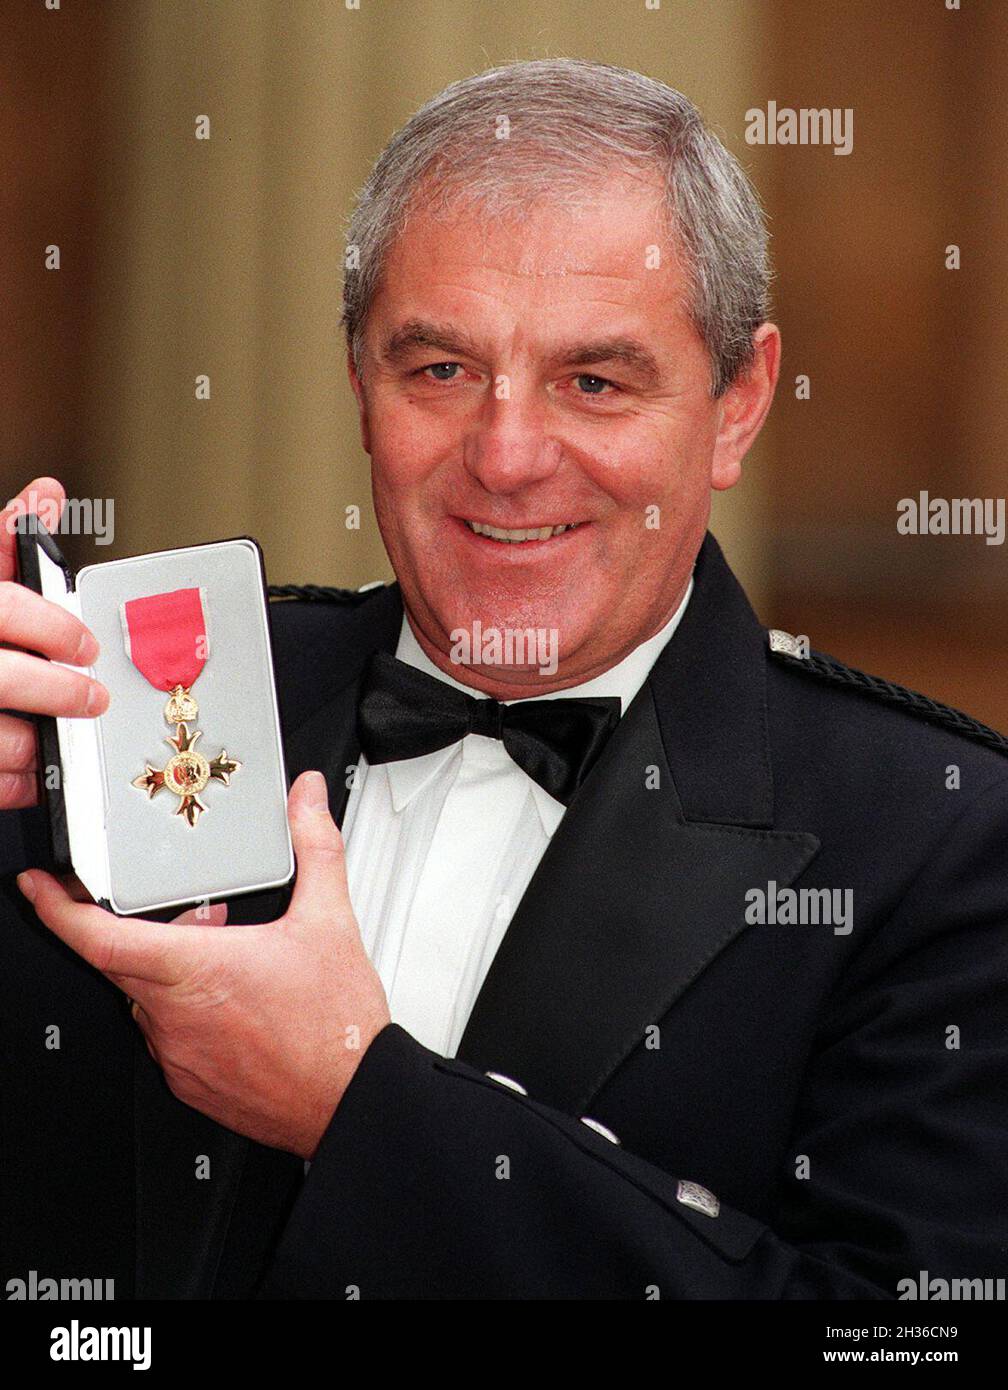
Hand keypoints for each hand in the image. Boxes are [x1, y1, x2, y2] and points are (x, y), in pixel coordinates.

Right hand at [0, 477, 108, 808]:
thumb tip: (44, 497)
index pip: (7, 607)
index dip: (56, 628)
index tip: (84, 645)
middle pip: (5, 678)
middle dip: (59, 692)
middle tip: (89, 697)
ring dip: (32, 741)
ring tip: (52, 734)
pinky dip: (10, 782)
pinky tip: (26, 772)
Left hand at [16, 770, 390, 1158]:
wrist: (352, 1097)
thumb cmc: (338, 1027)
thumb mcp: (330, 920)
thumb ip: (314, 846)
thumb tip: (307, 800)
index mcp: (196, 969)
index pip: (98, 937)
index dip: (57, 909)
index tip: (39, 887)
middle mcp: (173, 1014)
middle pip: (119, 960)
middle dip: (139, 927)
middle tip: (184, 911)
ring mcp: (176, 1052)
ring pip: (144, 997)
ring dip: (169, 970)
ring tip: (225, 957)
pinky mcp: (187, 1081)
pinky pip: (164, 1035)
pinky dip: (183, 1009)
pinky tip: (231, 1001)